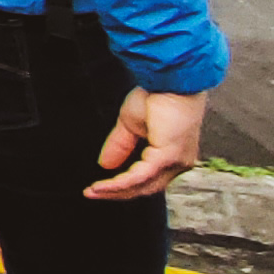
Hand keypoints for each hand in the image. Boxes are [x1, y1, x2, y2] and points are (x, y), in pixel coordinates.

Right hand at [86, 87, 204, 199]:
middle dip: (118, 193)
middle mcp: (179, 162)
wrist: (171, 80)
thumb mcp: (131, 123)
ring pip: (143, 185)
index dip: (123, 184)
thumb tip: (105, 164)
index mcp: (173, 154)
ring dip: (116, 190)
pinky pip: (140, 176)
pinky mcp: (167, 157)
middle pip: (146, 188)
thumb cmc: (161, 94)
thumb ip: (120, 145)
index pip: (148, 177)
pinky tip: (104, 184)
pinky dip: (119, 182)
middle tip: (94, 193)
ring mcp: (176, 161)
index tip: (100, 186)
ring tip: (94, 190)